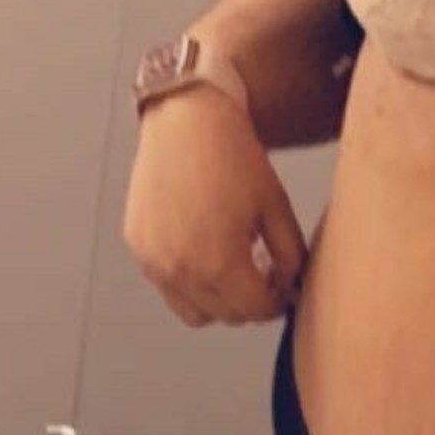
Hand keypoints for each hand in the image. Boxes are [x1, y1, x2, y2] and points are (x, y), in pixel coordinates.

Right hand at [124, 85, 306, 327]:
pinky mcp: (140, 249)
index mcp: (220, 261)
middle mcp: (182, 269)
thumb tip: (294, 286)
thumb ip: (290, 255)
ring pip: (196, 312)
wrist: (186, 118)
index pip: (256, 310)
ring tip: (233, 267)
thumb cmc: (233, 156)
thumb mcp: (276, 207)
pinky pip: (169, 288)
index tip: (284, 285)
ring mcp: (156, 261)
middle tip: (264, 274)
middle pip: (227, 316)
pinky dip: (190, 283)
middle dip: (251, 302)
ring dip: (219, 301)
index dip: (277, 301)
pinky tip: (205, 251)